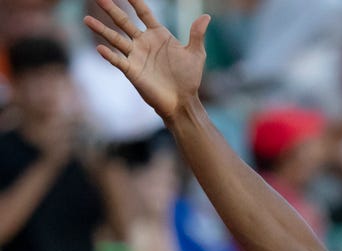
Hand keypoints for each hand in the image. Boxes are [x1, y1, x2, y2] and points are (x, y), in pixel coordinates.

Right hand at [83, 0, 210, 120]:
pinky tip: (100, 47)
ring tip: (86, 19)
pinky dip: (109, 54)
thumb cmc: (189, 77)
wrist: (183, 100)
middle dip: (111, 10)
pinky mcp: (132, 71)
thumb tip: (206, 16)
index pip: (143, 13)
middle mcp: (143, 42)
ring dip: (101, 29)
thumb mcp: (196, 54)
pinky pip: (118, 60)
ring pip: (115, 38)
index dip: (135, 1)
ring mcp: (136, 56)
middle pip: (123, 22)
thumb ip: (197, 35)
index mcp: (158, 35)